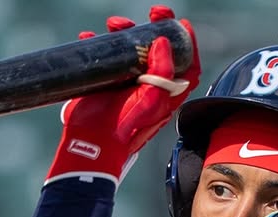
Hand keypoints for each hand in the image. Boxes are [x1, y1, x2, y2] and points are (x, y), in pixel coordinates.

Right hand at [46, 7, 199, 183]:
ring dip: (125, 32)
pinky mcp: (105, 83)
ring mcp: (126, 84)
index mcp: (166, 92)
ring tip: (113, 25)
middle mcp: (149, 86)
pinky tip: (90, 38)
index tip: (178, 23)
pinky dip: (98, 44)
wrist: (92, 143)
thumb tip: (162, 42)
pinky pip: (105, 58)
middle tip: (151, 13)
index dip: (186, 41)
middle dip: (154, 27)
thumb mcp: (150, 100)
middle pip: (157, 49)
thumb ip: (162, 72)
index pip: (186, 63)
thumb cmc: (124, 127)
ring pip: (131, 48)